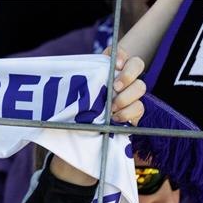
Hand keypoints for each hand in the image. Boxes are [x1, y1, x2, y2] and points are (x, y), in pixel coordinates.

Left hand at [47, 49, 147, 184]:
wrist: (74, 148)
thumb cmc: (69, 121)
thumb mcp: (67, 103)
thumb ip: (74, 88)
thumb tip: (62, 78)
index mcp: (104, 72)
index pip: (118, 54)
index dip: (120, 55)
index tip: (115, 64)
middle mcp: (119, 81)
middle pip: (137, 64)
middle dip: (129, 73)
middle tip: (115, 86)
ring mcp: (128, 97)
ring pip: (140, 87)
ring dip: (126, 96)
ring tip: (112, 108)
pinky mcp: (133, 114)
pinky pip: (139, 108)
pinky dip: (129, 112)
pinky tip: (117, 118)